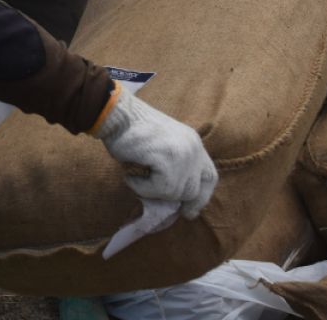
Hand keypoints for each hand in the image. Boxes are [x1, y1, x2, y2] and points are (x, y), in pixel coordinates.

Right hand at [95, 85, 216, 218]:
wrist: (117, 114)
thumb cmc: (130, 131)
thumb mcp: (160, 149)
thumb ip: (172, 168)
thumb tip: (173, 202)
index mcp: (193, 143)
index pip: (209, 177)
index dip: (202, 197)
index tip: (189, 211)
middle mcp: (194, 148)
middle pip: (194, 190)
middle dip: (174, 199)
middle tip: (154, 200)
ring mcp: (184, 154)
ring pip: (176, 192)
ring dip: (151, 191)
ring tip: (134, 177)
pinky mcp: (170, 159)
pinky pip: (160, 189)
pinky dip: (141, 187)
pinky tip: (130, 175)